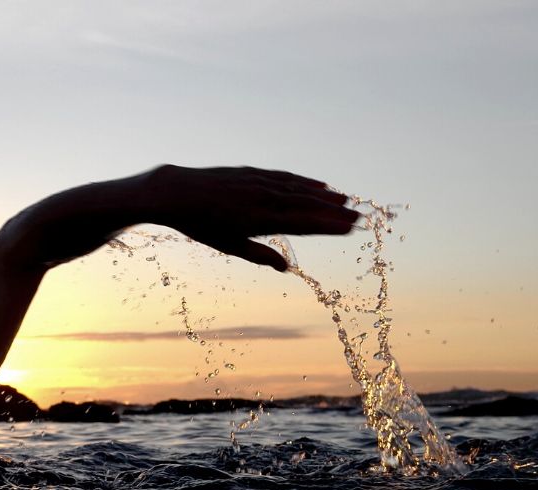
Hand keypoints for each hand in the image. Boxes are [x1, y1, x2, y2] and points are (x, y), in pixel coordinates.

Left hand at [143, 165, 359, 269]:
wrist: (178, 192)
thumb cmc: (202, 225)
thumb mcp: (229, 246)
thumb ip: (259, 255)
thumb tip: (285, 268)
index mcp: (258, 220)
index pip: (302, 223)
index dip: (328, 225)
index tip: (350, 228)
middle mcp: (262, 198)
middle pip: (306, 205)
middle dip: (333, 211)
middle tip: (359, 217)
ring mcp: (259, 182)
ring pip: (298, 188)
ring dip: (323, 194)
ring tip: (345, 200)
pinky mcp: (253, 173)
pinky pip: (284, 177)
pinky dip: (303, 181)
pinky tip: (318, 184)